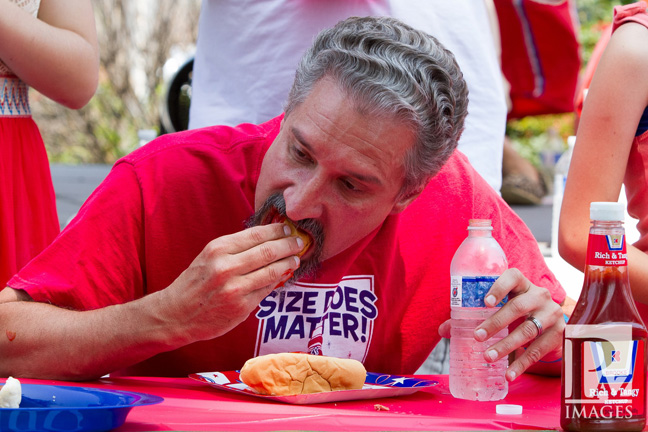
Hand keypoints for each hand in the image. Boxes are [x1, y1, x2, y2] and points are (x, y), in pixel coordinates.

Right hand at [157, 223, 303, 341]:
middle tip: (300, 241)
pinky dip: (277, 281)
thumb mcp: (209, 256)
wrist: (176, 314)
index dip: (277, 230)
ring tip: (296, 258)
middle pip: (268, 251)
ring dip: (288, 263)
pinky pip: (266, 290)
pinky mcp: (241, 307)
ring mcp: (234, 289)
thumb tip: (268, 237)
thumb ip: (236, 247)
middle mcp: (226, 267)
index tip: (288, 227)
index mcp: (218, 249)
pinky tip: (283, 275)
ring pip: (272, 271)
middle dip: (289, 244)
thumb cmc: (195, 282)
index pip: (256, 234)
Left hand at [439, 268, 563, 379]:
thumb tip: (443, 330)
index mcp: (522, 284)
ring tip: (488, 357)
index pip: (513, 277)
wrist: (552, 324)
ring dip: (506, 345)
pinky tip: (509, 374)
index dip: (499, 287)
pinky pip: (538, 350)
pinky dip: (522, 364)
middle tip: (477, 336)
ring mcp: (551, 314)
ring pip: (528, 330)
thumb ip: (473, 316)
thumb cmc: (517, 312)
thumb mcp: (501, 309)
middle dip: (496, 322)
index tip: (485, 302)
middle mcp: (539, 295)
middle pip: (517, 307)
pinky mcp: (559, 333)